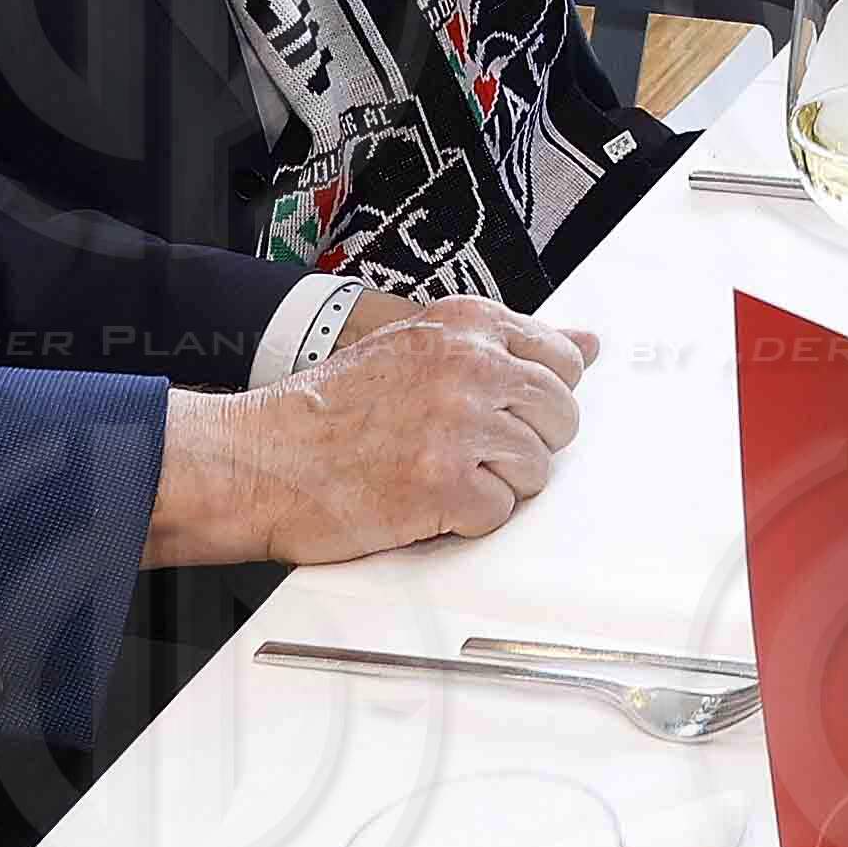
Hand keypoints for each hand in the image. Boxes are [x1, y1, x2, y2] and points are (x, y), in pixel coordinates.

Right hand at [146, 301, 600, 568]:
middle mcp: (471, 365)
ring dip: (493, 485)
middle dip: (522, 443)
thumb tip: (589, 345)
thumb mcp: (416, 346)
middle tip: (464, 451)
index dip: (535, 397)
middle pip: (560, 415)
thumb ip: (504, 343)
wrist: (258, 460)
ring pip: (537, 469)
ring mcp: (461, 424)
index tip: (502, 411)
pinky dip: (465, 520)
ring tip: (435, 474)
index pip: (562, 358)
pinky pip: (500, 514)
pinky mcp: (447, 484)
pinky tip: (422, 501)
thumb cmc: (327, 411)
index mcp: (465, 325)